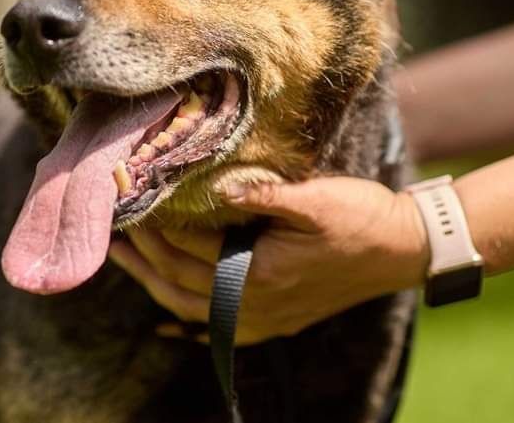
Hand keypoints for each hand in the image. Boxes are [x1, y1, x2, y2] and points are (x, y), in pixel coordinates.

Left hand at [107, 177, 428, 344]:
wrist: (402, 250)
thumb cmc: (361, 218)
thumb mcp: (315, 199)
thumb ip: (264, 194)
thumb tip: (217, 184)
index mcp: (259, 273)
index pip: (191, 250)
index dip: (158, 227)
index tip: (131, 203)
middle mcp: (255, 304)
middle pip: (181, 284)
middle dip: (144, 258)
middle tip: (111, 233)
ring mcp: (265, 317)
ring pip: (193, 309)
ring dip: (156, 285)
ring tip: (127, 264)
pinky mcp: (276, 318)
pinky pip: (219, 328)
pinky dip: (190, 321)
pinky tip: (170, 320)